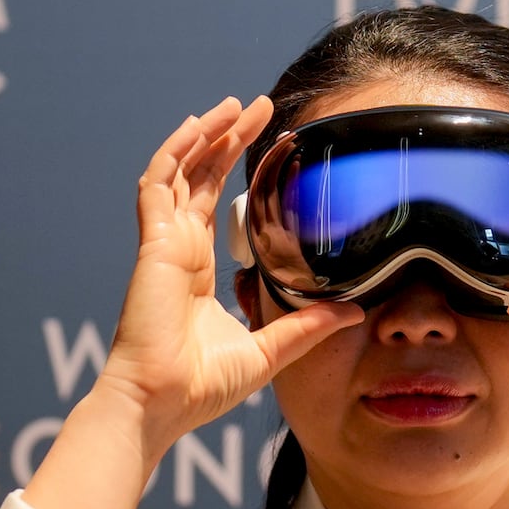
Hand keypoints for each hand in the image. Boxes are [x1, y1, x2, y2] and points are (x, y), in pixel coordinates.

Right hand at [96, 96, 364, 455]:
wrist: (161, 402)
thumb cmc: (200, 386)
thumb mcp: (270, 348)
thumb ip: (308, 325)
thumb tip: (353, 309)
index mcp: (198, 268)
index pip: (215, 203)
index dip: (236, 170)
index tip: (270, 146)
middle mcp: (179, 247)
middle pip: (201, 176)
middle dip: (227, 138)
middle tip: (258, 107)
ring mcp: (164, 243)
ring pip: (180, 170)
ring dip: (206, 134)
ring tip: (235, 105)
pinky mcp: (154, 244)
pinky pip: (159, 184)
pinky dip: (175, 151)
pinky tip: (198, 125)